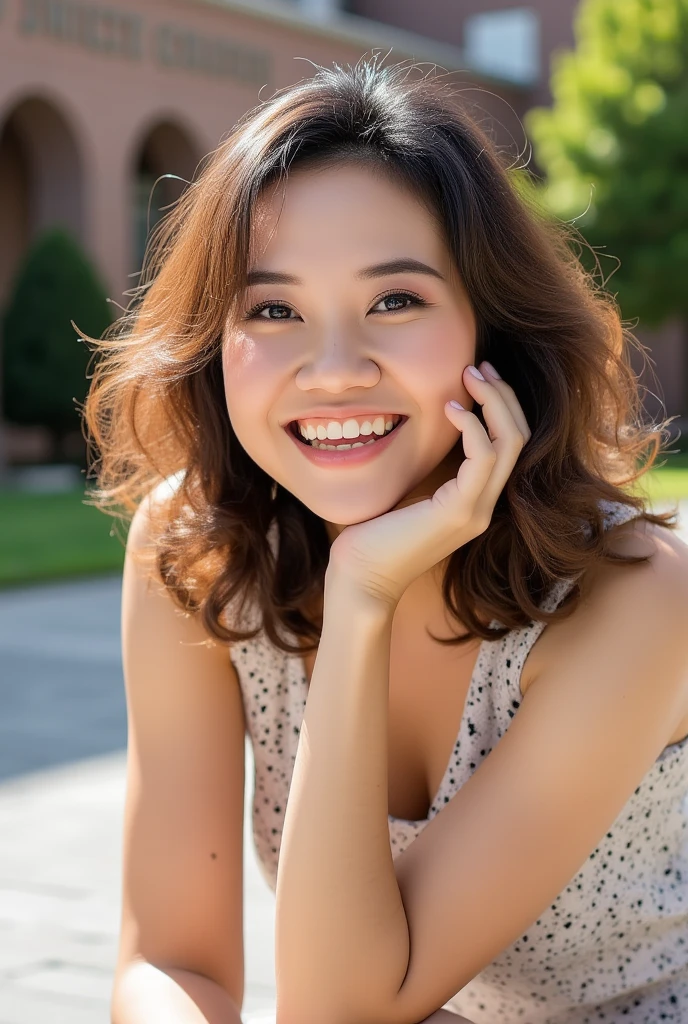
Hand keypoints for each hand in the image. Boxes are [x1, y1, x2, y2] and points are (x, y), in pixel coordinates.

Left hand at [327, 362, 531, 606]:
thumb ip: (423, 462)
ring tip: (470, 375)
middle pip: (519, 437)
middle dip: (503, 395)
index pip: (508, 443)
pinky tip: (451, 407)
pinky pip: (484, 459)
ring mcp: (476, 510)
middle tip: (480, 365)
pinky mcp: (460, 512)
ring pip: (510, 443)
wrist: (361, 579)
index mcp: (473, 498)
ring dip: (494, 402)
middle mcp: (484, 504)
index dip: (500, 405)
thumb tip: (415, 420)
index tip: (477, 375)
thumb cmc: (372, 535)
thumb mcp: (404, 487)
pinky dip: (472, 427)